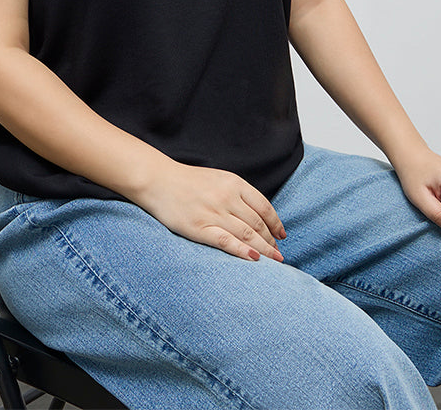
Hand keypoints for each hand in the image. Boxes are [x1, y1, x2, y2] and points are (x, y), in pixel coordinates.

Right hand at [136, 161, 286, 262]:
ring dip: (264, 249)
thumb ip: (237, 192)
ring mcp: (213, 213)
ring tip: (274, 261)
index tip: (282, 235)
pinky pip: (226, 242)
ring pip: (247, 234)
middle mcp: (227, 197)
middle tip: (278, 254)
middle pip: (257, 223)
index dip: (276, 223)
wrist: (158, 179)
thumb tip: (256, 212)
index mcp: (233, 183)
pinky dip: (242, 251)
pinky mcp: (199, 228)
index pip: (263, 206)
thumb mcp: (217, 178)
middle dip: (271, 240)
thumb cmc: (187, 180)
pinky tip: (254, 259)